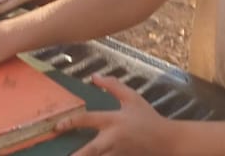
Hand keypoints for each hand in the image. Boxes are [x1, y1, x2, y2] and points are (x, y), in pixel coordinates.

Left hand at [55, 75, 171, 155]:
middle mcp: (113, 139)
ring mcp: (117, 154)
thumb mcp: (132, 98)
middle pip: (90, 150)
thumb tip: (94, 76)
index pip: (88, 120)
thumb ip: (113, 86)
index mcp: (113, 120)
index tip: (57, 126)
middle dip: (77, 155)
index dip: (71, 122)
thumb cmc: (148, 118)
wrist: (167, 141)